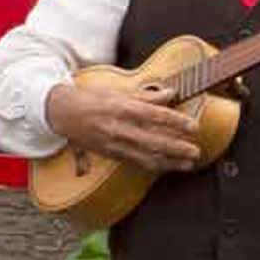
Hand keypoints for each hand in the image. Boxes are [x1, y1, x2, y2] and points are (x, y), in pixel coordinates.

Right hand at [46, 78, 202, 175]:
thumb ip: (146, 95)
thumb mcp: (118, 92)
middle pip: (154, 141)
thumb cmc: (91, 99)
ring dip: (170, 162)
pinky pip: (136, 163)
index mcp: (123, 108)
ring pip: (147, 156)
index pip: (156, 116)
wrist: (63, 114)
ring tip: (188, 163)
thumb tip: (170, 93)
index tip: (193, 127)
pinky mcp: (112, 155)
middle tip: (196, 151)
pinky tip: (167, 167)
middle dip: (177, 148)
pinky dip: (154, 166)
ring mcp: (115, 144)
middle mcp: (120, 128)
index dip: (177, 122)